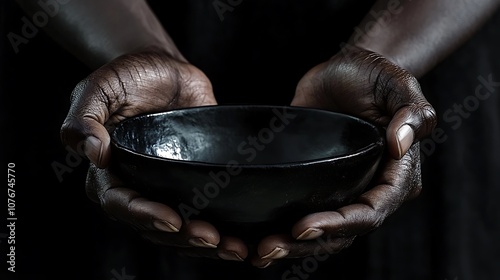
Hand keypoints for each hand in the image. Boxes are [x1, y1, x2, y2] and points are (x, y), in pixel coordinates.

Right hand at [60, 47, 247, 261]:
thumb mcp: (97, 89)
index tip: (173, 219)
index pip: (121, 204)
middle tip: (212, 238)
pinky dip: (222, 226)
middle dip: (183, 237)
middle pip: (155, 226)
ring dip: (205, 243)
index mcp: (109, 172)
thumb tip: (93, 152)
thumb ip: (84, 118)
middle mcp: (138, 186)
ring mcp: (168, 186)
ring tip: (233, 248)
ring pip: (182, 228)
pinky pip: (205, 210)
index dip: (145, 216)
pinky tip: (242, 236)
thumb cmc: (126, 77)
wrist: (164, 67)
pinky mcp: (194, 181)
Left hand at [251, 45, 436, 266]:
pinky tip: (255, 236)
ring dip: (292, 245)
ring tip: (258, 251)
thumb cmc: (375, 75)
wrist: (345, 69)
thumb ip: (411, 111)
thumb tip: (399, 144)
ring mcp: (342, 188)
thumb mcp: (398, 83)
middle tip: (268, 248)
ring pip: (322, 231)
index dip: (338, 224)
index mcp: (395, 176)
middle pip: (342, 232)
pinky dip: (282, 227)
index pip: (370, 212)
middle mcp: (370, 189)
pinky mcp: (318, 182)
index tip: (302, 227)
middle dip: (307, 244)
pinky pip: (303, 211)